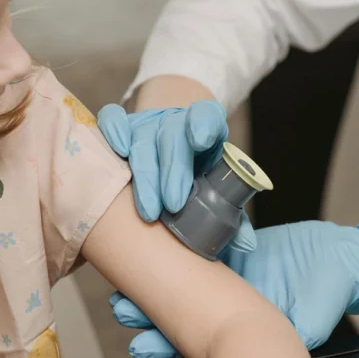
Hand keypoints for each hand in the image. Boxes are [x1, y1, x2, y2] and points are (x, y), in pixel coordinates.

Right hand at [97, 102, 256, 251]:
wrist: (176, 154)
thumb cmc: (200, 175)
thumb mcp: (218, 188)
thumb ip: (232, 211)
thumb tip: (245, 243)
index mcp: (208, 129)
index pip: (206, 115)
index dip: (203, 124)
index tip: (200, 141)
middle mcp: (177, 121)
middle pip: (172, 136)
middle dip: (171, 171)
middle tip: (173, 206)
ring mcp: (148, 122)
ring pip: (142, 137)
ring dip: (145, 175)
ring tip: (149, 211)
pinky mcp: (125, 127)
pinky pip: (113, 119)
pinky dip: (113, 132)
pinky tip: (117, 152)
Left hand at [111, 221, 358, 357]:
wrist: (344, 261)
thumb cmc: (330, 296)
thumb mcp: (312, 321)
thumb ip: (292, 332)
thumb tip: (278, 351)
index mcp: (235, 331)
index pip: (192, 345)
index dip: (164, 347)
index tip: (137, 347)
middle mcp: (222, 307)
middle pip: (175, 313)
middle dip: (145, 313)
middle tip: (119, 309)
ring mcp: (222, 277)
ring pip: (178, 279)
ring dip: (152, 281)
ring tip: (123, 281)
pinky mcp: (227, 248)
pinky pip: (196, 245)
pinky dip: (175, 245)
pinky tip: (152, 237)